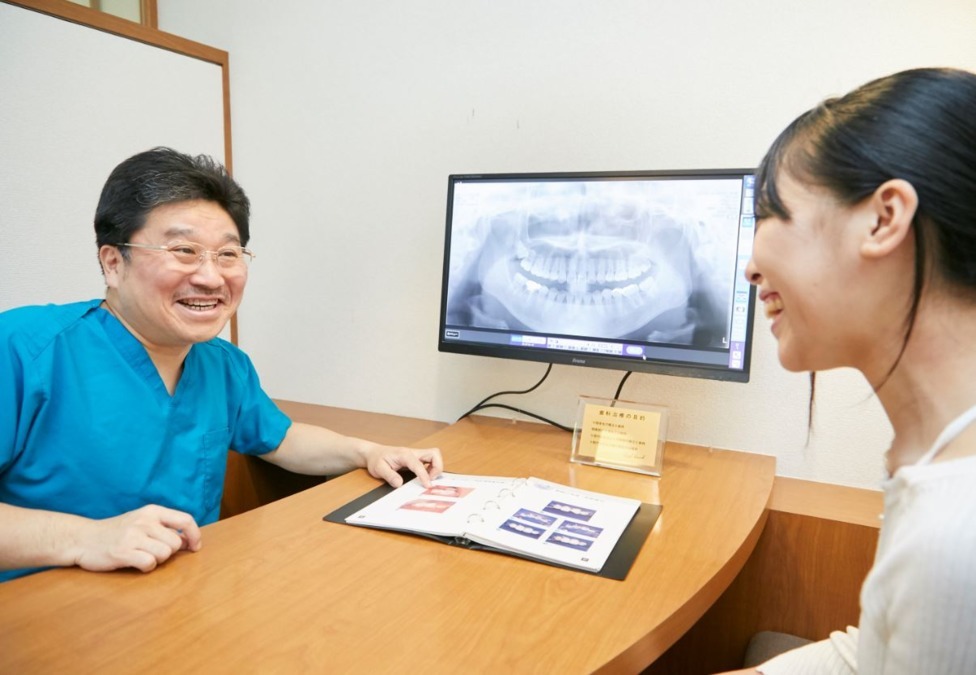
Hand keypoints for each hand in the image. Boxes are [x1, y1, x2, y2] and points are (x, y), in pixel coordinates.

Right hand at [73, 505, 201, 572]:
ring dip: (157, 560)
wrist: (82, 538)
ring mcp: (133, 536)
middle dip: (169, 552)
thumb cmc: (117, 532)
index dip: (195, 535)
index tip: (195, 547)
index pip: (185, 520)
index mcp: (152, 511)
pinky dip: (146, 567)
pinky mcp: (123, 552)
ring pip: (165, 554)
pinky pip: (150, 564)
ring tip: (141, 555)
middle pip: (176, 543)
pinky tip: (135, 562)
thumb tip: (191, 541)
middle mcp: (144, 521)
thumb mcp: (142, 521)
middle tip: (152, 551)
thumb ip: (165, 528)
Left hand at [364, 445, 443, 487]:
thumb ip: (389, 476)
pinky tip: (424, 476)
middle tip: (430, 480)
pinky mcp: (416, 459)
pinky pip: (430, 461)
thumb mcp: (378, 469)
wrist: (374, 453)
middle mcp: (412, 453)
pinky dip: (432, 468)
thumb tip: (400, 484)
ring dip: (436, 468)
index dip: (424, 475)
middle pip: (434, 453)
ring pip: (434, 456)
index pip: (418, 464)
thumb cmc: (376, 459)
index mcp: (404, 454)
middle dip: (437, 467)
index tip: (427, 486)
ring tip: (428, 479)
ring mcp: (415, 455)